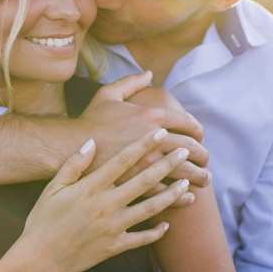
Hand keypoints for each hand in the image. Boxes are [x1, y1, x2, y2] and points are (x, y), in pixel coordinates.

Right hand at [15, 129, 195, 271]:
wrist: (39, 258)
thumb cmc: (43, 219)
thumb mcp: (53, 186)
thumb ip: (74, 164)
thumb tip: (91, 142)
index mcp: (92, 187)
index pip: (124, 160)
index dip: (144, 145)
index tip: (160, 133)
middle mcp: (107, 204)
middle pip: (144, 180)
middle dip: (167, 165)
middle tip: (185, 152)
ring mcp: (114, 227)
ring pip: (151, 208)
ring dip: (172, 195)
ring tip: (187, 184)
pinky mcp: (115, 246)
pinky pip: (142, 238)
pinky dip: (157, 232)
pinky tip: (168, 225)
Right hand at [79, 72, 210, 188]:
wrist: (66, 149)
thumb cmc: (88, 122)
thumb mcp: (107, 95)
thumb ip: (131, 82)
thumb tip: (149, 74)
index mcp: (149, 116)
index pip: (186, 122)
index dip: (197, 130)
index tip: (199, 136)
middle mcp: (152, 140)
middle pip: (189, 148)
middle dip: (202, 155)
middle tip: (206, 160)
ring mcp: (145, 165)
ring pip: (182, 173)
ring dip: (197, 177)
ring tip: (204, 180)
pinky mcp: (136, 183)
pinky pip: (165, 194)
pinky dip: (180, 197)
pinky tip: (187, 197)